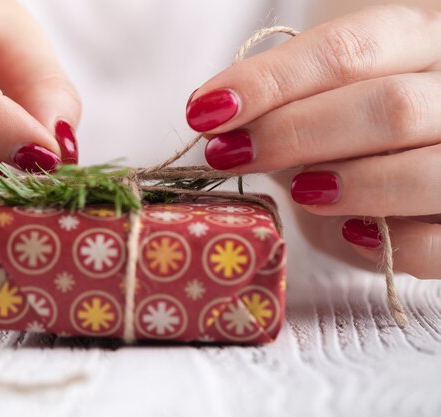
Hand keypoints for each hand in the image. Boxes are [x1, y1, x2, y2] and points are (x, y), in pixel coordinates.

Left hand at [186, 5, 440, 278]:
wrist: (414, 157)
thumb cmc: (359, 120)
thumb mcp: (327, 92)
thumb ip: (287, 98)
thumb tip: (215, 115)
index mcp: (422, 38)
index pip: (348, 50)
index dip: (270, 82)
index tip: (206, 111)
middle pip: (390, 107)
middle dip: (295, 133)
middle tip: (230, 155)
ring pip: (428, 171)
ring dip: (352, 185)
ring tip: (299, 193)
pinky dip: (394, 243)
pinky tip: (353, 233)